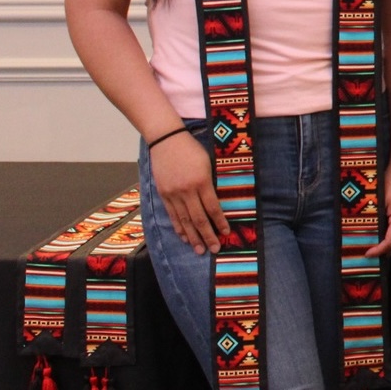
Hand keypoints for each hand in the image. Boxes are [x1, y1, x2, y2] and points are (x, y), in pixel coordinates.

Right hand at [150, 130, 228, 254]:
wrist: (166, 140)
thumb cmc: (192, 149)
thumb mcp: (207, 163)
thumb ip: (211, 183)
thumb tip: (218, 202)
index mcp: (201, 181)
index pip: (213, 207)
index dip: (220, 222)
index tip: (226, 233)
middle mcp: (187, 191)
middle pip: (199, 218)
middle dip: (208, 236)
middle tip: (215, 249)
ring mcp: (173, 194)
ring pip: (184, 220)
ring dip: (193, 237)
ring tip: (200, 250)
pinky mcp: (163, 194)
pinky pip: (172, 215)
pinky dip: (179, 228)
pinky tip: (185, 237)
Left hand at [367, 164, 390, 256]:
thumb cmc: (389, 181)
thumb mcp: (378, 200)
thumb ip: (375, 218)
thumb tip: (366, 235)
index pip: (390, 241)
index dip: (378, 250)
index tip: (366, 254)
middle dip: (384, 252)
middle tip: (368, 256)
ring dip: (389, 247)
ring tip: (375, 250)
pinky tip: (384, 239)